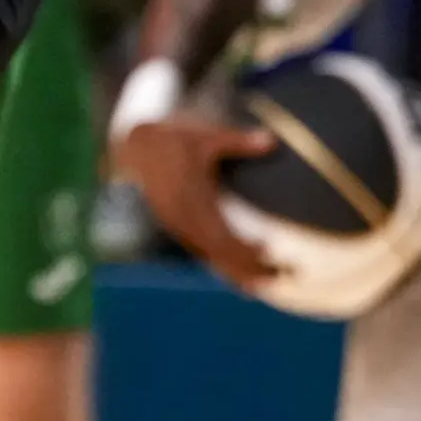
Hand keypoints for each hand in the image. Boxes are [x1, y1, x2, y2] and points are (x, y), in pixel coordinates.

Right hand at [114, 109, 278, 289]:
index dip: (244, 247)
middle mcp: (182, 218)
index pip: (220, 233)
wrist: (136, 146)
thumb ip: (238, 142)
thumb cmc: (174, 139)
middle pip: (219, 252)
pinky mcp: (177, 227)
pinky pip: (201, 250)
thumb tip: (272, 141)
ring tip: (266, 283)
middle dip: (249, 267)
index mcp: (189, 199)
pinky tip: (240, 274)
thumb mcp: (205, 137)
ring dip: (238, 271)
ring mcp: (178, 225)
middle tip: (284, 274)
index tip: (270, 252)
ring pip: (210, 256)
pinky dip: (222, 263)